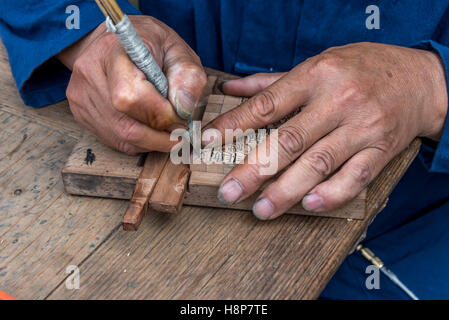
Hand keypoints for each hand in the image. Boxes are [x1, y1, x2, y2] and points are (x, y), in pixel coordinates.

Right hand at [58, 15, 206, 153]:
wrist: (116, 42)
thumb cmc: (150, 45)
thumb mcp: (178, 51)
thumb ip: (188, 78)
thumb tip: (184, 111)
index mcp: (115, 51)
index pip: (132, 97)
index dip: (161, 115)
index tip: (181, 117)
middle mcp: (90, 74)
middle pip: (125, 126)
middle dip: (159, 136)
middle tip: (179, 132)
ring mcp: (81, 95)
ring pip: (120, 138)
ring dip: (151, 142)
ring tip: (166, 130)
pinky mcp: (80, 111)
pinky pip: (113, 140)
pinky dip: (137, 142)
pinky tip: (148, 128)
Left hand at [204, 42, 447, 219]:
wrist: (420, 80)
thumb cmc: (361, 69)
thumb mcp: (317, 64)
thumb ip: (270, 82)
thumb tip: (230, 88)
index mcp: (316, 76)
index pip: (266, 106)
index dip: (234, 125)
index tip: (206, 142)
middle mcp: (338, 102)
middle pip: (289, 141)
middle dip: (254, 170)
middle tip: (229, 191)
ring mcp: (362, 128)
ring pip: (318, 164)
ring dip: (287, 191)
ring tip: (261, 210)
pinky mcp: (381, 150)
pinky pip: (355, 177)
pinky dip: (332, 194)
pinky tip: (309, 205)